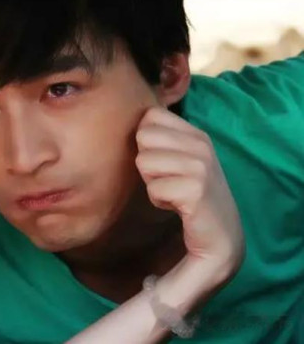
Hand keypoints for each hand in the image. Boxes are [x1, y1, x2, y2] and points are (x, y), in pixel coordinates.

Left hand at [135, 107, 243, 284]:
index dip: (147, 141)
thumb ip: (161, 136)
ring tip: (174, 192)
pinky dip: (159, 201)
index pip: (150, 115)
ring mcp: (201, 166)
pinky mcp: (196, 189)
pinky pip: (154, 188)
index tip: (164, 161)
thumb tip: (130, 113)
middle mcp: (201, 144)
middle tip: (168, 180)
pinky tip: (179, 207)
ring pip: (144, 161)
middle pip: (142, 136)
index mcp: (196, 133)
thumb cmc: (190, 195)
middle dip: (146, 161)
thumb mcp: (180, 158)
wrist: (221, 237)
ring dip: (152, 182)